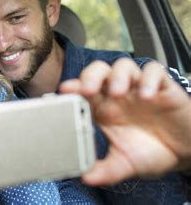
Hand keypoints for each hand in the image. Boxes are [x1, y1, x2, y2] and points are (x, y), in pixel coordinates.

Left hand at [59, 58, 190, 185]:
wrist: (184, 153)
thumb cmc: (149, 152)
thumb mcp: (126, 163)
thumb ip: (106, 170)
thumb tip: (86, 178)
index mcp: (102, 108)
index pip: (82, 90)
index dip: (73, 87)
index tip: (64, 90)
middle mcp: (117, 93)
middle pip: (98, 71)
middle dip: (91, 76)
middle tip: (88, 90)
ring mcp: (138, 87)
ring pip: (123, 66)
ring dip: (118, 76)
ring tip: (118, 93)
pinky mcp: (163, 87)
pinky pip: (155, 72)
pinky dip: (149, 79)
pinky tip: (147, 95)